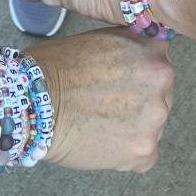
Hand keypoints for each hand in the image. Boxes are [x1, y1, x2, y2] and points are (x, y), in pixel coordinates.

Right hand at [33, 28, 173, 171]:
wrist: (32, 103)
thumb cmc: (55, 68)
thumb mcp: (101, 38)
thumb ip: (130, 46)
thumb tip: (142, 51)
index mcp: (153, 50)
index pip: (158, 65)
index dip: (137, 75)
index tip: (119, 81)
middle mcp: (162, 81)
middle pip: (159, 96)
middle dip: (137, 102)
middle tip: (104, 105)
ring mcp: (156, 118)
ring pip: (152, 127)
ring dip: (131, 128)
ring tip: (98, 124)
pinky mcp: (144, 150)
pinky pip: (144, 156)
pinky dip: (125, 154)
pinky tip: (101, 142)